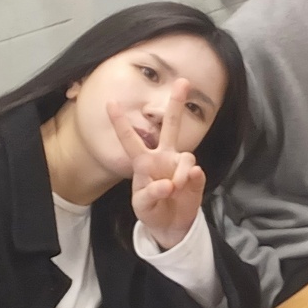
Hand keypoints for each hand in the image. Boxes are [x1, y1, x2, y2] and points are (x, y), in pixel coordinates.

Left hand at [107, 78, 205, 249]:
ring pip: (186, 155)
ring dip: (180, 172)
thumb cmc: (151, 211)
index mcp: (144, 162)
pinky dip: (192, 178)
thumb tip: (169, 183)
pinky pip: (196, 170)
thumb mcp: (142, 206)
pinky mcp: (195, 176)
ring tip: (175, 189)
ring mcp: (180, 165)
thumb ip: (151, 194)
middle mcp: (163, 157)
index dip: (121, 122)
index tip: (110, 103)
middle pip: (171, 126)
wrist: (171, 226)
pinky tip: (188, 184)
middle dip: (177, 104)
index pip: (130, 139)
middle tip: (184, 82)